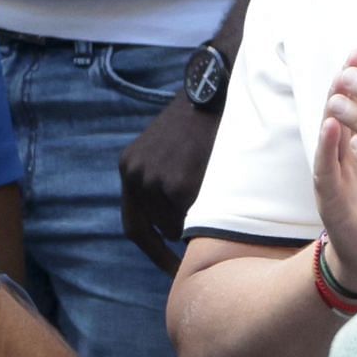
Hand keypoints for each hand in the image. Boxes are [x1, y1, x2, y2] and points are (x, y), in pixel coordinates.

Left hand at [119, 93, 218, 275]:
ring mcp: (155, 181)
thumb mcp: (169, 148)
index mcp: (130, 167)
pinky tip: (227, 190)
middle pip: (160, 229)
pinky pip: (198, 216)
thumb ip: (165, 180)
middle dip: (185, 229)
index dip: (154, 252)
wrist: (216, 86)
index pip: (135, 226)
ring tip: (221, 194)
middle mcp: (135, 176)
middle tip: (213, 223)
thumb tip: (177, 229)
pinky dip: (214, 212)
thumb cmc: (203, 118)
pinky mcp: (180, 184)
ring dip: (200, 218)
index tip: (173, 269)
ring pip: (180, 226)